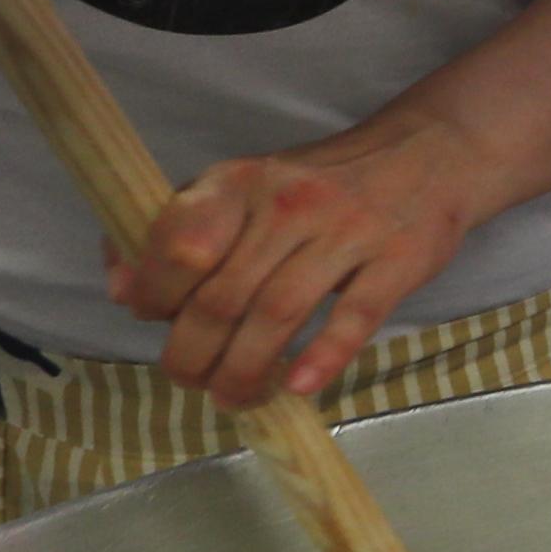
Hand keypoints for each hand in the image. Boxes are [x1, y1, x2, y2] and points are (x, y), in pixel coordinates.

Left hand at [116, 109, 497, 405]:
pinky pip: (354, 316)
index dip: (155, 294)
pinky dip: (323, 356)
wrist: (428, 154)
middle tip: (191, 381)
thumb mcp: (245, 188)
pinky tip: (302, 387)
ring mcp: (347, 231)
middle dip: (195, 354)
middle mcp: (288, 204)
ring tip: (233, 397)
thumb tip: (122, 290)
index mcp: (241, 183)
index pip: (180, 244)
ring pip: (279, 313)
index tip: (155, 322)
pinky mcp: (398, 260)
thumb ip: (183, 234)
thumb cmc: (320, 185)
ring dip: (246, 369)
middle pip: (224, 296)